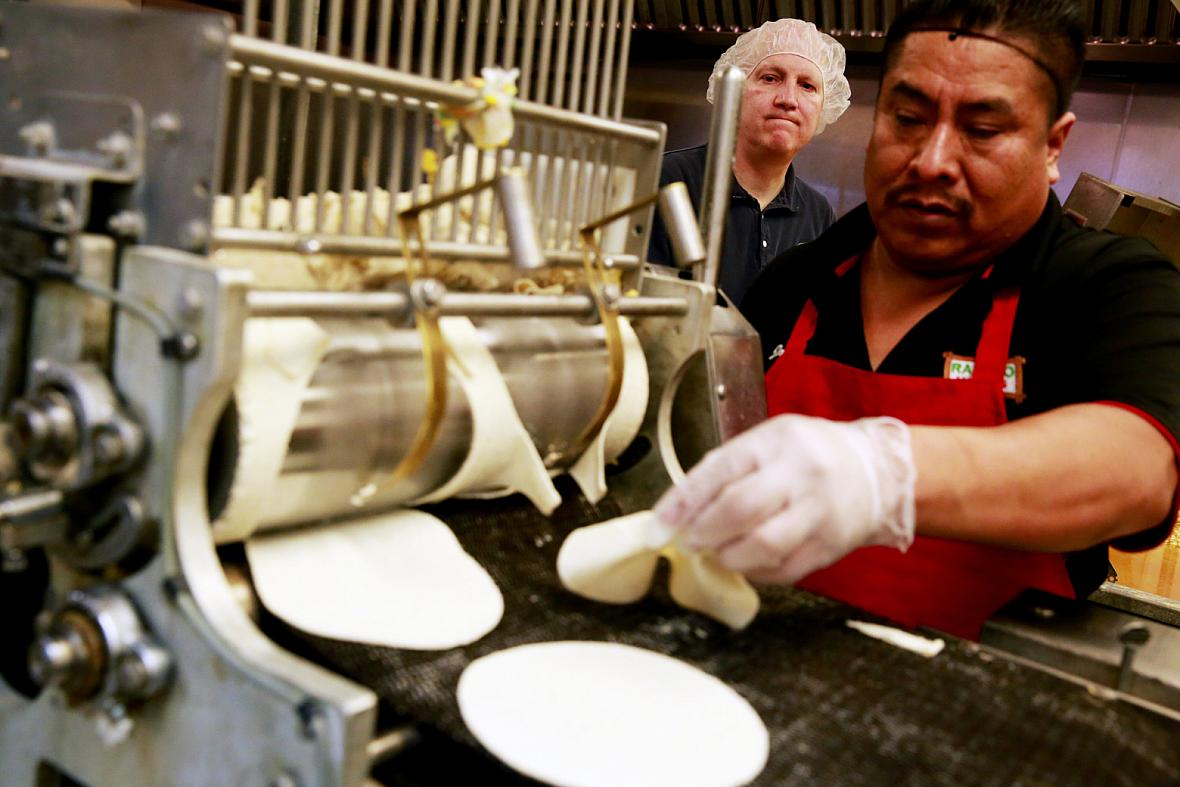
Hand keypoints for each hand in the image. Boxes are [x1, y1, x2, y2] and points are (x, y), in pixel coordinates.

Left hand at [653, 414, 916, 583]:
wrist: (875, 471)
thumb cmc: (807, 455)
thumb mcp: (765, 443)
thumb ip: (723, 471)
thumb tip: (676, 510)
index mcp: (776, 442)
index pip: (722, 469)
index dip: (685, 501)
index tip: (660, 523)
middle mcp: (799, 474)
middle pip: (741, 509)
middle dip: (705, 532)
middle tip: (689, 541)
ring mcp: (818, 512)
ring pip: (763, 546)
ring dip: (728, 557)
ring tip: (717, 553)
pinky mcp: (830, 546)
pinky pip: (783, 570)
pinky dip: (755, 572)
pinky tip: (746, 562)